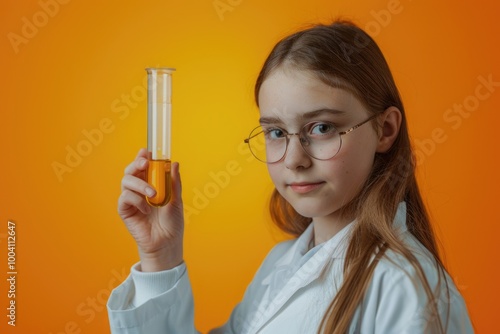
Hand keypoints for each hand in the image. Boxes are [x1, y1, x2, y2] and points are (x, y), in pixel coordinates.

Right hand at [118, 148, 183, 271]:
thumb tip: (175, 163)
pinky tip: (146, 209)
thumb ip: (174, 182)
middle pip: (131, 170)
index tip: (147, 152)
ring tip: (153, 194)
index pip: (144, 167)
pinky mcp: (125, 211)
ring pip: (126, 181)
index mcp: (152, 184)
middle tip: (145, 164)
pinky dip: (136, 200)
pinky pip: (125, 198)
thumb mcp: (177, 200)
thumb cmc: (172, 222)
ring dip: (140, 184)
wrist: (167, 243)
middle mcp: (139, 190)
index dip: (142, 157)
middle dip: (136, 164)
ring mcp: (132, 200)